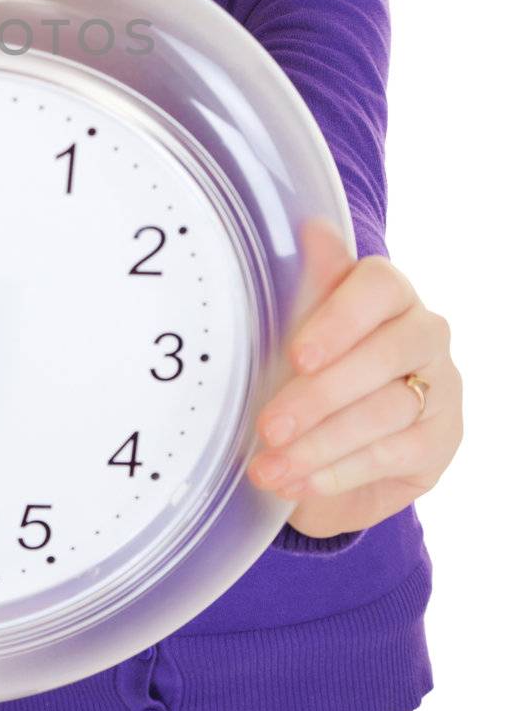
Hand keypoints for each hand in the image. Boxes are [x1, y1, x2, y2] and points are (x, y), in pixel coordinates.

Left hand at [247, 218, 462, 537]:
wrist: (338, 439)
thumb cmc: (315, 367)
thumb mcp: (300, 326)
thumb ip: (310, 283)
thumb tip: (311, 228)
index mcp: (389, 291)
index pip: (378, 288)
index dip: (340, 321)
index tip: (297, 355)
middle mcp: (424, 333)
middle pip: (384, 357)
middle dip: (319, 397)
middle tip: (267, 426)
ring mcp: (441, 387)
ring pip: (387, 412)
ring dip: (320, 444)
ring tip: (268, 466)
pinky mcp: (442, 440)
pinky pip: (393, 455)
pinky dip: (339, 471)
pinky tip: (299, 482)